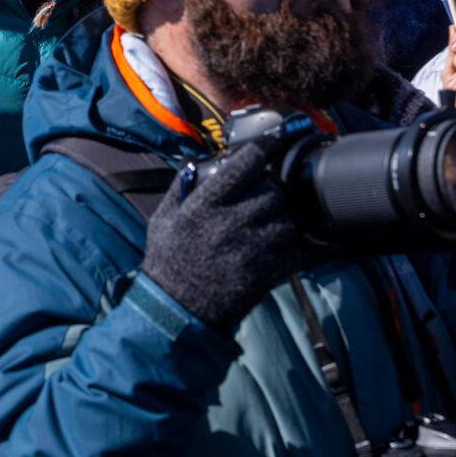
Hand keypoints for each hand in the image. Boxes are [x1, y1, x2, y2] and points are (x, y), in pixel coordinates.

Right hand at [140, 142, 303, 333]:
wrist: (176, 311)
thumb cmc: (168, 262)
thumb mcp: (162, 220)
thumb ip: (179, 188)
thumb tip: (193, 162)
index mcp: (203, 206)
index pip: (244, 165)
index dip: (261, 150)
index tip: (269, 145)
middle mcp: (228, 224)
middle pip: (272, 193)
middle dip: (270, 194)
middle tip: (260, 201)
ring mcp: (249, 250)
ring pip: (286, 221)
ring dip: (280, 222)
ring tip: (265, 229)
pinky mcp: (264, 275)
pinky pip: (293, 252)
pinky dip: (287, 252)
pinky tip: (271, 252)